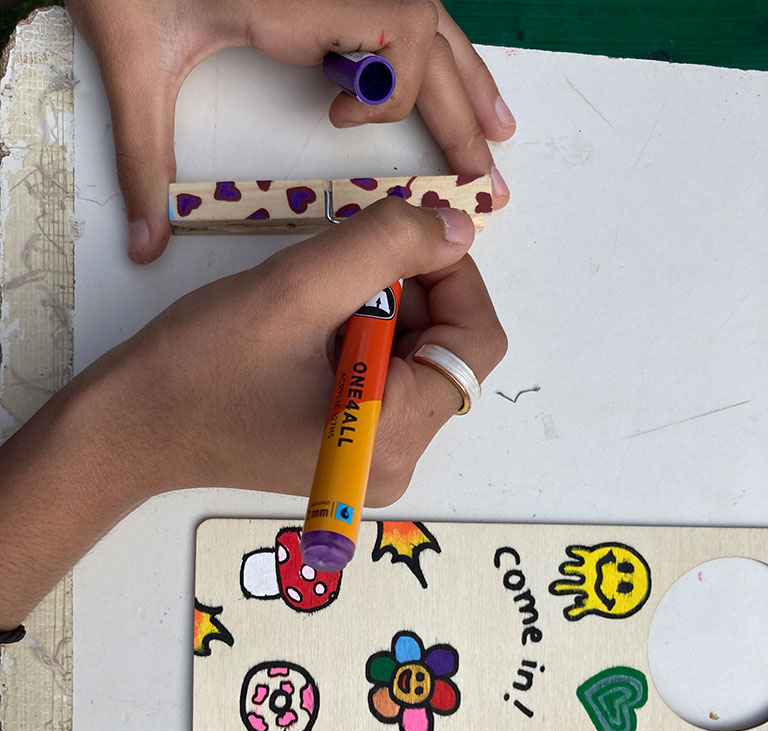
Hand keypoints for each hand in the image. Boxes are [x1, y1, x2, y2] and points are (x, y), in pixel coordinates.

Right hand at [0, 200, 505, 628]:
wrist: (132, 428)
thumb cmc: (199, 367)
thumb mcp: (296, 288)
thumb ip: (386, 245)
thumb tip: (456, 226)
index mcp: (392, 434)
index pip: (476, 343)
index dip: (455, 277)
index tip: (405, 237)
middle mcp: (396, 460)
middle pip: (448, 352)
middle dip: (410, 293)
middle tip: (339, 271)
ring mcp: (373, 460)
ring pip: (416, 359)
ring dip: (382, 310)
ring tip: (314, 305)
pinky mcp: (348, 449)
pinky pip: (385, 378)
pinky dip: (363, 335)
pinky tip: (310, 329)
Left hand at [65, 0, 514, 262]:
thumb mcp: (134, 62)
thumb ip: (144, 154)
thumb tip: (145, 242)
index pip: (396, 46)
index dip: (382, 98)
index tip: (338, 118)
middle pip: (429, 43)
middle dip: (462, 115)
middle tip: (487, 180)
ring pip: (433, 20)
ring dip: (467, 79)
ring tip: (498, 128)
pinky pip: (411, 8)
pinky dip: (438, 50)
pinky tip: (457, 75)